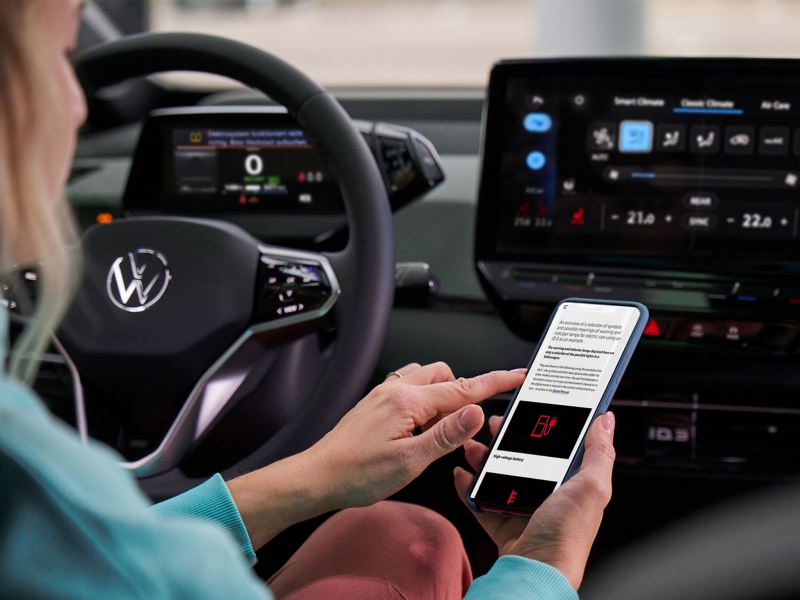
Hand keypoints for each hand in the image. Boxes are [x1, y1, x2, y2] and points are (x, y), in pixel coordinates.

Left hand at [307, 362, 525, 508]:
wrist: (317, 477)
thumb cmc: (356, 474)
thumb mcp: (410, 461)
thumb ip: (446, 434)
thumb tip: (475, 412)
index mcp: (407, 401)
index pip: (462, 389)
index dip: (494, 382)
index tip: (516, 375)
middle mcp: (395, 390)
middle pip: (446, 376)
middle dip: (462, 394)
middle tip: (464, 427)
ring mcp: (383, 394)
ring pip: (426, 379)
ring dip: (441, 397)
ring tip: (436, 433)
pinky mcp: (376, 403)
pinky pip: (409, 388)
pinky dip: (423, 401)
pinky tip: (417, 429)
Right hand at [454, 411, 615, 589]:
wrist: (536, 571)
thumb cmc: (568, 536)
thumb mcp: (592, 488)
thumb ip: (599, 453)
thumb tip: (607, 421)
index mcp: (572, 483)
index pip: (558, 446)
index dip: (543, 425)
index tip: (529, 407)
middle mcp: (548, 495)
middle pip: (523, 456)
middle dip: (506, 438)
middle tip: (496, 423)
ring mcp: (523, 509)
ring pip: (499, 474)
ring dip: (483, 457)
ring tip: (473, 446)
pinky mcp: (502, 522)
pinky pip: (481, 499)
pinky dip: (468, 485)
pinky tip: (461, 473)